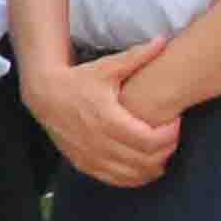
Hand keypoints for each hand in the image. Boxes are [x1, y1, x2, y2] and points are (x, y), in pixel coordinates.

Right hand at [35, 38, 182, 189]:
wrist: (44, 94)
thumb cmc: (79, 79)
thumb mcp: (107, 67)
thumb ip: (137, 56)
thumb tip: (164, 40)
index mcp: (107, 119)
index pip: (149, 140)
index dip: (170, 135)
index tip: (176, 122)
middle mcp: (98, 142)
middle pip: (145, 160)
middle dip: (166, 150)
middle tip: (173, 137)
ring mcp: (90, 156)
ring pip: (132, 174)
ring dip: (152, 167)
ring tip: (162, 152)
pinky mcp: (84, 164)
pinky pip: (115, 180)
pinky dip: (134, 178)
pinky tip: (144, 168)